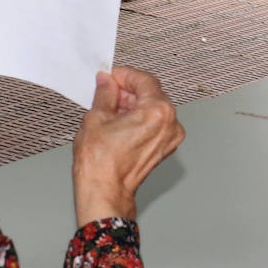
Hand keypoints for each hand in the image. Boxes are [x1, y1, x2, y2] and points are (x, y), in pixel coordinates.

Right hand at [72, 67, 185, 227]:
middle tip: (107, 91)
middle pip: (151, 94)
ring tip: (109, 109)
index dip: (125, 75)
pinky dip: (138, 119)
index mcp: (158, 111)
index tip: (111, 76)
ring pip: (152, 110)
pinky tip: (119, 122)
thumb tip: (107, 82)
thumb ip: (106, 93)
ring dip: (133, 105)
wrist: (104, 192)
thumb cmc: (101, 163)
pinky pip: (153, 125)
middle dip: (128, 90)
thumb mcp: (97, 116)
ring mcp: (169, 139)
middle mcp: (170, 124)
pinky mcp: (163, 150)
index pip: (144, 80)